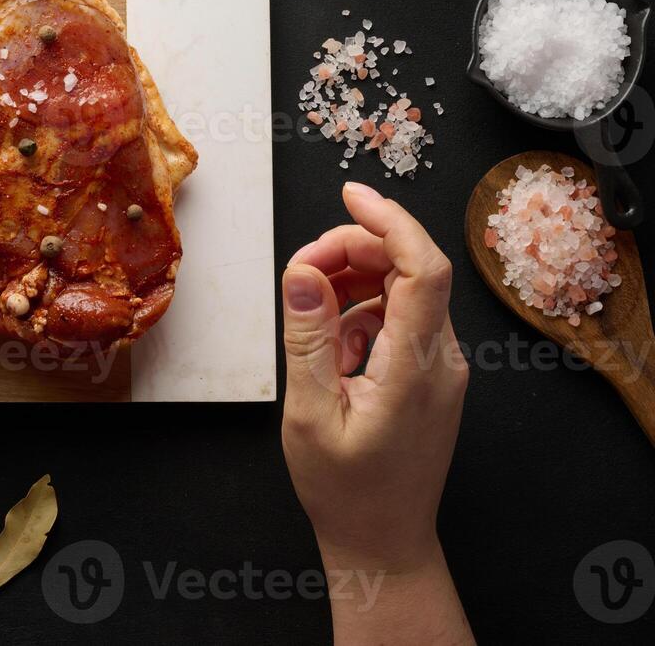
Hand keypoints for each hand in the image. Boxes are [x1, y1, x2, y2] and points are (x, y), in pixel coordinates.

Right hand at [281, 182, 468, 575]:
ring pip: (401, 291)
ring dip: (350, 285)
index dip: (390, 221)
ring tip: (308, 322)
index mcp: (416, 368)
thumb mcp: (310, 415)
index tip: (349, 195)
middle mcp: (440, 359)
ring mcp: (439, 366)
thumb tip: (302, 272)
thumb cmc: (345, 491)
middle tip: (298, 271)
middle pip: (408, 270)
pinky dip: (358, 316)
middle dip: (351, 251)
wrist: (382, 543)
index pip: (423, 269)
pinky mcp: (429, 373)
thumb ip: (306, 339)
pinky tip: (330, 353)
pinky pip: (397, 319)